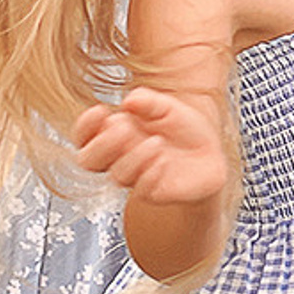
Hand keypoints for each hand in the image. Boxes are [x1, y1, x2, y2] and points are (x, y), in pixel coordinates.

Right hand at [72, 88, 229, 207]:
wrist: (209, 156)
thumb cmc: (183, 130)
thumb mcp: (168, 107)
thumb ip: (148, 101)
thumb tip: (128, 101)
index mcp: (116, 134)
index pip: (84, 136)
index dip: (84, 126)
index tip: (100, 111)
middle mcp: (120, 157)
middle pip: (89, 160)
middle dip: (102, 144)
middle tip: (125, 128)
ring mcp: (136, 177)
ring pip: (117, 175)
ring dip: (133, 157)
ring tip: (156, 142)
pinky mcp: (154, 192)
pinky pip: (143, 190)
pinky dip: (150, 175)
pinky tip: (163, 162)